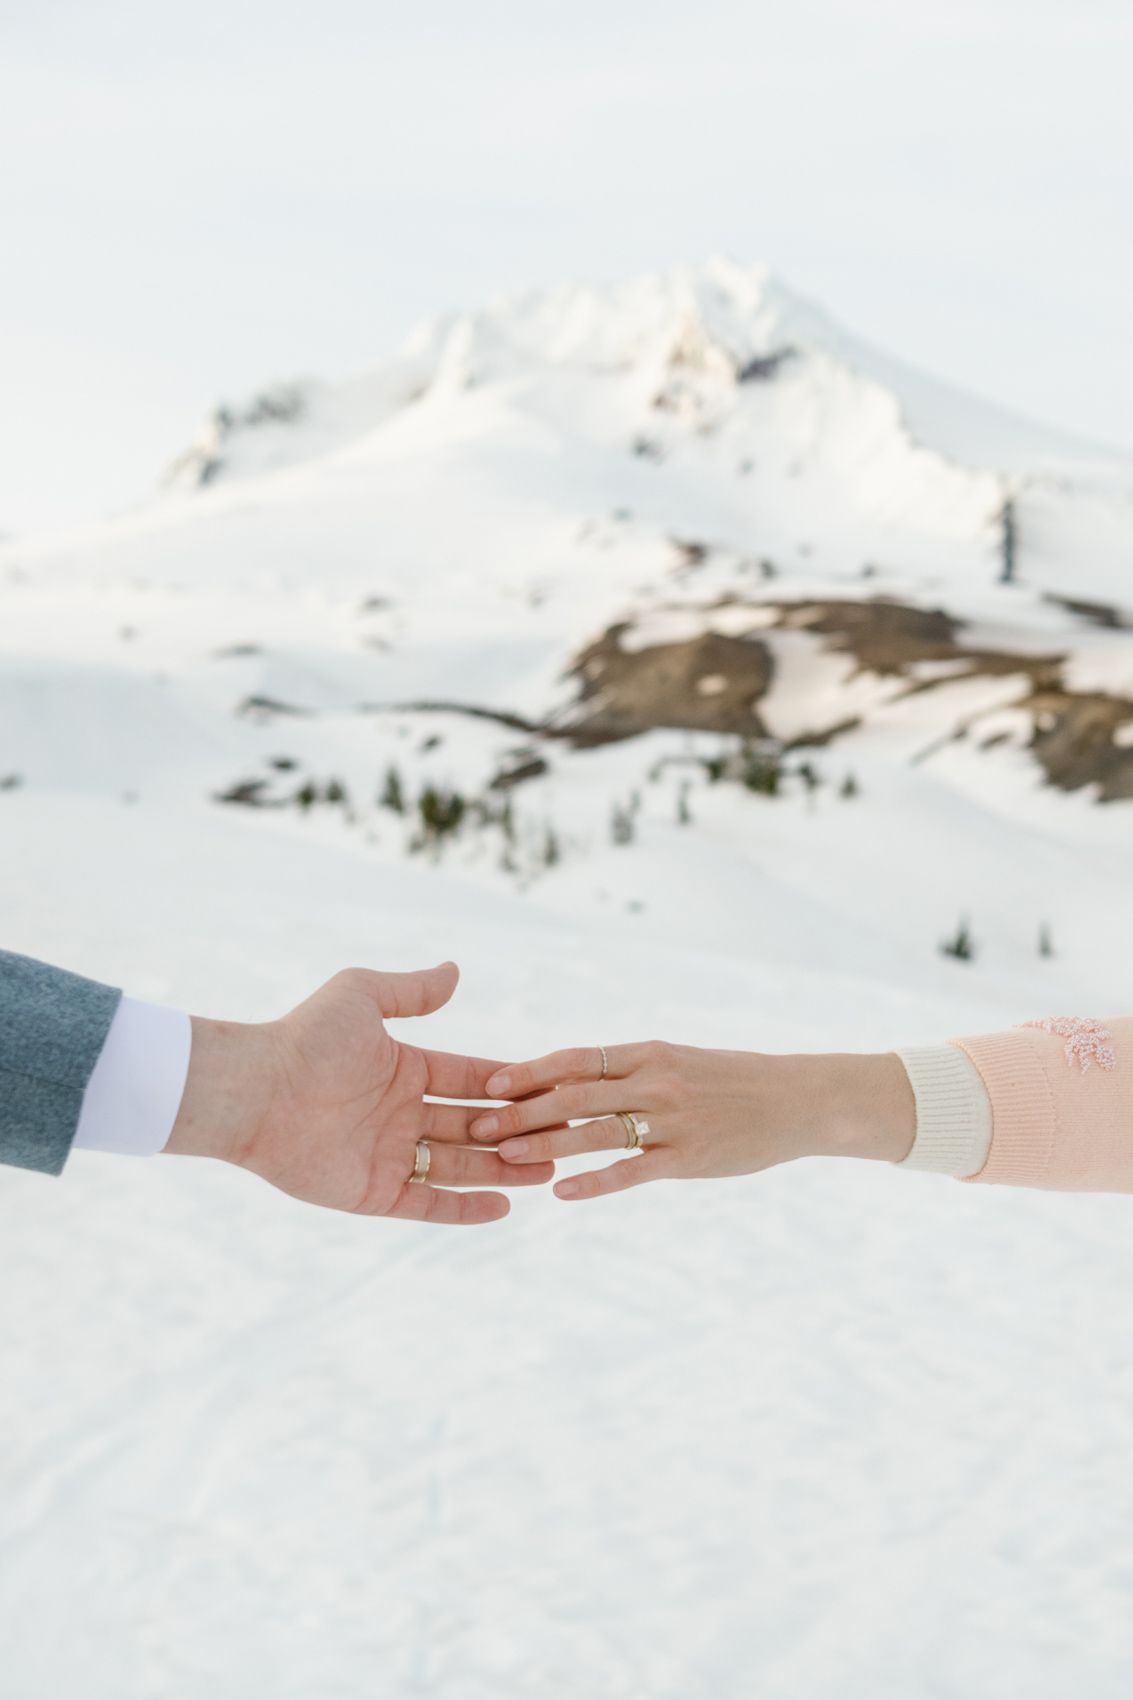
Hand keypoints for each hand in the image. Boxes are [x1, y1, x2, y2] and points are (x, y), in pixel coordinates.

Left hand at [165, 963, 553, 1221]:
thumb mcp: (363, 996)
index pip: (470, 1078)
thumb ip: (411, 991)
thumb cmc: (305, 1037)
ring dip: (504, 1168)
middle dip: (518, 1130)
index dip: (511, 1085)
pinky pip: (428, 1203)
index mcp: (402, 1069)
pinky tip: (505, 1206)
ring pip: (459, 1166)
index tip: (554, 1088)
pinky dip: (466, 1207)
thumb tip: (455, 971)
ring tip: (551, 1170)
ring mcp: (388, 1155)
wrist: (256, 1090)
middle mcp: (400, 1114)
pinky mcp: (372, 1193)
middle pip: (473, 1125)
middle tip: (566, 1136)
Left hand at [469, 1042, 914, 1201]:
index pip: (576, 1059)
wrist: (796, 1099)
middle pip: (575, 1093)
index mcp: (647, 1052)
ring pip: (596, 1130)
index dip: (530, 1070)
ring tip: (506, 1156)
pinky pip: (633, 1170)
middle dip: (523, 1110)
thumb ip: (628, 1070)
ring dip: (546, 1143)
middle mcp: (654, 1081)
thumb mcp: (677, 1060)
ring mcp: (672, 1119)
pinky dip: (596, 1181)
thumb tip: (571, 1078)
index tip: (489, 1081)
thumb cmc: (730, 1080)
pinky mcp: (688, 1157)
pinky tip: (563, 1193)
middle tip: (478, 1124)